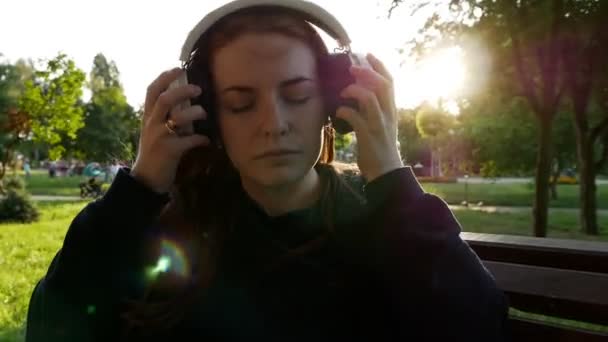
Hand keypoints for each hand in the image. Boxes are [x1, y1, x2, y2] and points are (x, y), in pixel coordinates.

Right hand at [131, 68, 209, 193]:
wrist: (145, 179)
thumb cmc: (154, 153)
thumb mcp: (153, 131)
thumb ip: (163, 117)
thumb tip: (183, 101)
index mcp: (147, 117)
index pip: (151, 91)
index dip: (164, 77)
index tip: (178, 69)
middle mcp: (151, 124)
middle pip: (165, 99)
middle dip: (183, 91)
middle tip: (198, 89)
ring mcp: (159, 137)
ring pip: (178, 117)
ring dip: (195, 113)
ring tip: (204, 114)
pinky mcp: (169, 151)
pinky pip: (189, 140)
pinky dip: (201, 139)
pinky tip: (207, 141)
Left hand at [336, 53, 402, 181]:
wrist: (386, 173)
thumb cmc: (380, 148)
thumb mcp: (381, 124)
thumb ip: (373, 110)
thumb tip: (357, 95)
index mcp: (391, 110)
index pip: (390, 82)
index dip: (380, 66)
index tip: (368, 54)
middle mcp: (388, 115)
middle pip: (383, 85)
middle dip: (367, 72)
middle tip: (352, 67)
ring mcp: (380, 125)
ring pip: (371, 98)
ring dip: (355, 90)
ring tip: (343, 90)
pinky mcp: (369, 137)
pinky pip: (356, 118)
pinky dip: (345, 111)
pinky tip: (338, 111)